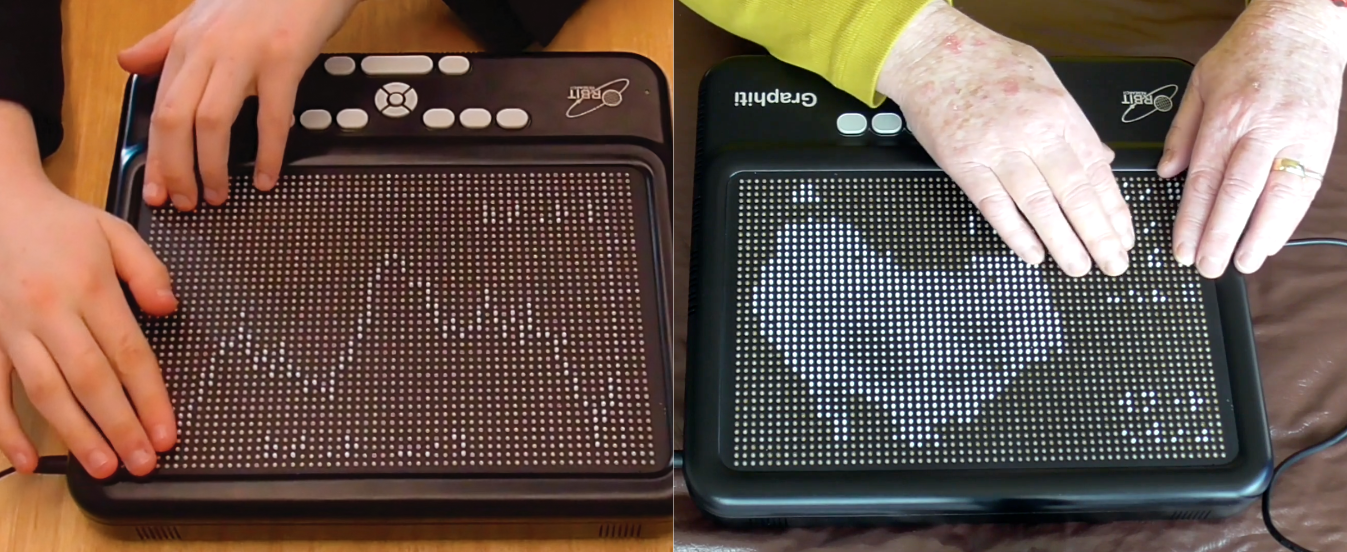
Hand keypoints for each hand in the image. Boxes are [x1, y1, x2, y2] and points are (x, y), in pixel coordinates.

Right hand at [0, 168, 178, 478]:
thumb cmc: (60, 225)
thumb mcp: (114, 231)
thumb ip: (148, 270)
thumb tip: (170, 308)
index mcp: (90, 286)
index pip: (127, 353)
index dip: (150, 398)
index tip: (167, 432)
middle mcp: (50, 311)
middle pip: (91, 380)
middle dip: (120, 426)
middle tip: (142, 462)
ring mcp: (13, 328)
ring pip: (46, 391)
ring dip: (76, 434)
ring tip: (103, 467)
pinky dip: (5, 428)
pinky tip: (25, 460)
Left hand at [118, 0, 363, 211]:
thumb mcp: (205, 12)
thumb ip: (165, 41)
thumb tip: (127, 63)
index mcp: (187, 42)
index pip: (159, 107)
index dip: (155, 156)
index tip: (158, 190)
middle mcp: (208, 49)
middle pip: (174, 119)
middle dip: (174, 169)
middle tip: (184, 202)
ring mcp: (246, 54)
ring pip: (211, 121)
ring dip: (211, 167)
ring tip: (219, 195)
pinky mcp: (285, 59)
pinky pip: (271, 116)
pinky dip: (268, 153)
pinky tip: (267, 177)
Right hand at [877, 1, 1132, 276]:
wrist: (933, 53)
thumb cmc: (986, 62)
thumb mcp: (1046, 79)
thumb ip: (1073, 123)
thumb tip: (1097, 158)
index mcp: (1058, 111)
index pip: (1095, 169)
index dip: (1112, 208)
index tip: (1123, 236)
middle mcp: (1031, 131)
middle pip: (1073, 192)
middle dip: (1097, 234)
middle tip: (1112, 263)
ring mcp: (996, 149)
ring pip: (1037, 205)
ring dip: (1061, 242)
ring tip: (1078, 267)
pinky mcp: (964, 163)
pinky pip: (994, 206)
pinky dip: (1015, 234)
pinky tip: (1032, 253)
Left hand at [1158, 0, 1346, 277]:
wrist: (1301, 26)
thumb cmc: (1248, 53)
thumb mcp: (1200, 82)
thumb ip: (1181, 131)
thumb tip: (1165, 173)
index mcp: (1227, 115)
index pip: (1204, 179)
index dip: (1192, 220)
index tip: (1182, 248)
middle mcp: (1262, 128)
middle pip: (1238, 193)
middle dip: (1220, 236)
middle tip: (1206, 267)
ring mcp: (1296, 135)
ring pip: (1277, 195)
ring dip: (1258, 235)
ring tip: (1241, 263)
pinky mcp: (1320, 140)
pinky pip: (1304, 187)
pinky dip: (1288, 218)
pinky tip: (1272, 240)